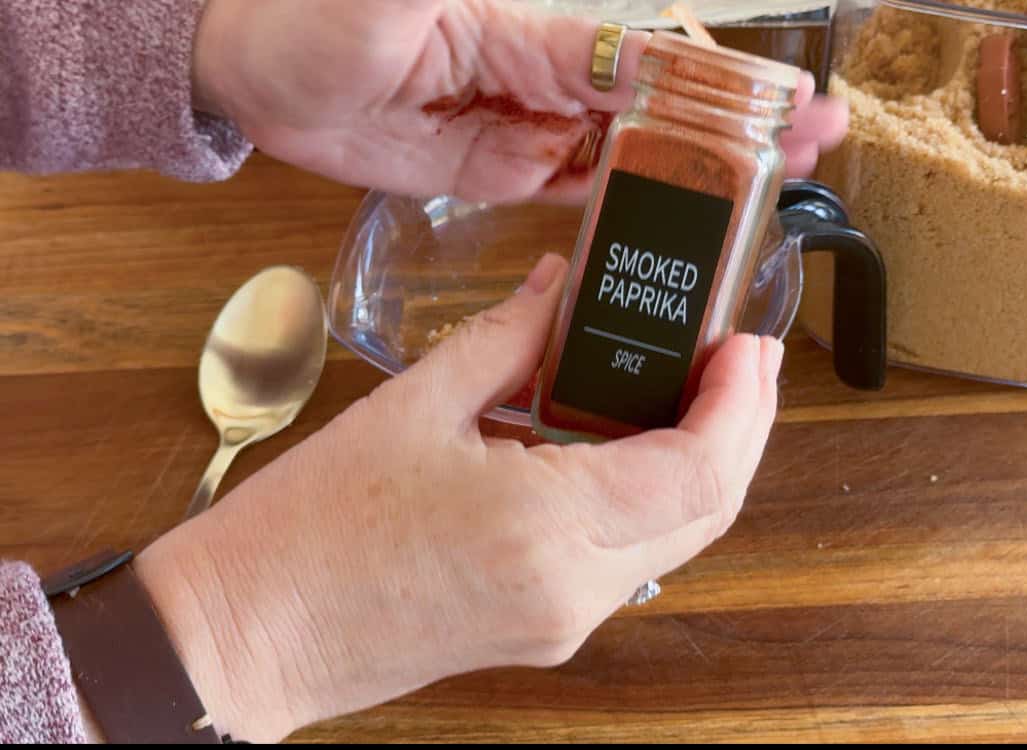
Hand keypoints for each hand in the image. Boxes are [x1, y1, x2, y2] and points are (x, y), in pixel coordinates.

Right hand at [134, 253, 782, 741]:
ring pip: (677, 539)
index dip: (742, 405)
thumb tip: (559, 289)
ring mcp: (564, 621)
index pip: (697, 472)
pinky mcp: (548, 630)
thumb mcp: (413, 408)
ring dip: (701, 465)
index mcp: (543, 527)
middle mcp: (572, 588)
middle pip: (708, 511)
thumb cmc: (310, 529)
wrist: (252, 632)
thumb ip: (507, 339)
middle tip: (739, 360)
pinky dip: (651, 498)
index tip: (748, 346)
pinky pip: (630, 559)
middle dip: (741, 430)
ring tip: (694, 389)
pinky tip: (633, 443)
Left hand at [192, 0, 847, 201]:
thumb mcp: (393, 2)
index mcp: (536, 35)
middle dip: (736, 130)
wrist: (256, 72)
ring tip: (763, 192)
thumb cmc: (310, 19)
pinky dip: (621, 207)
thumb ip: (452, 3)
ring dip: (694, 173)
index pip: (651, 63)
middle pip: (661, 109)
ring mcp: (523, 130)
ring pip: (629, 155)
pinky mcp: (496, 170)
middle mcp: (542, 83)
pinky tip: (663, 227)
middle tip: (810, 149)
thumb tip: (555, 19)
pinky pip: (573, 191)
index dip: (724, 85)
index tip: (791, 99)